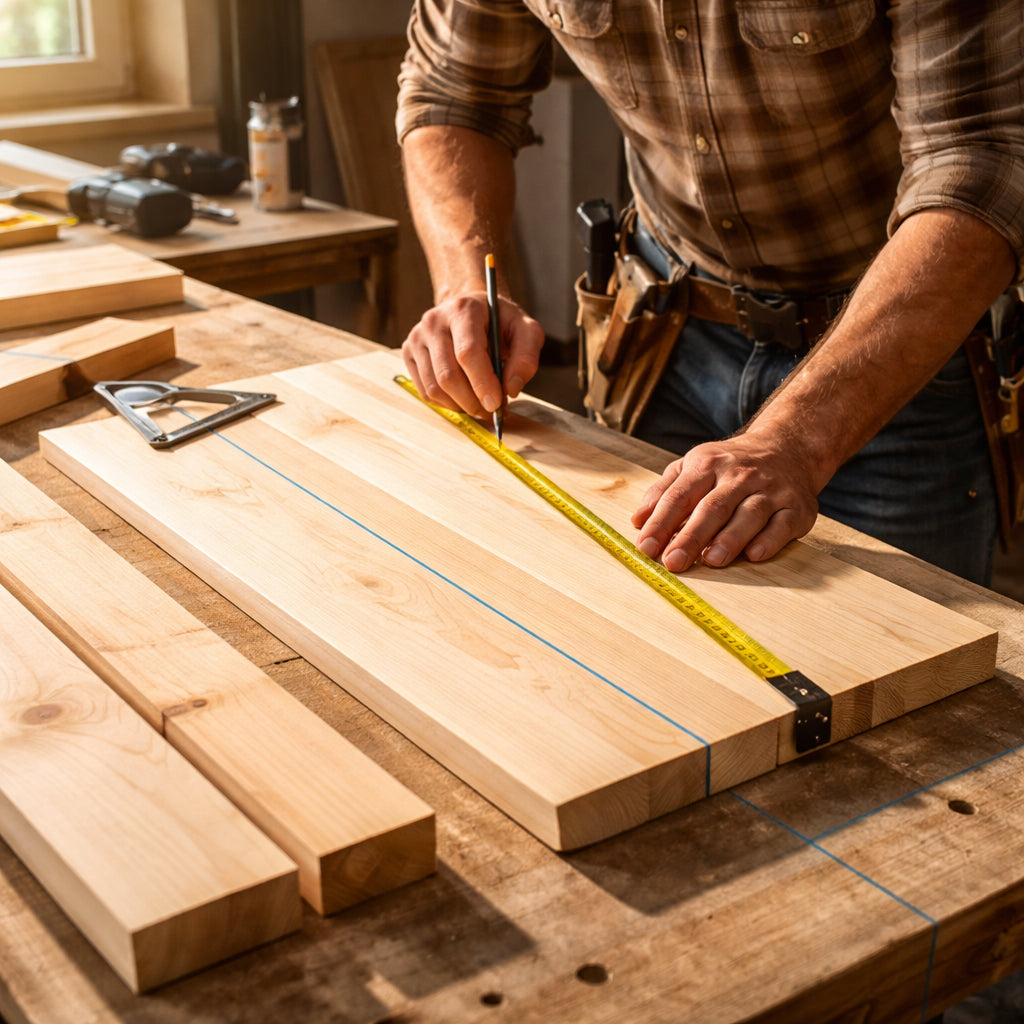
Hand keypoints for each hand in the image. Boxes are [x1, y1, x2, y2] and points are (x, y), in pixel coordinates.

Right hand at [402, 292, 544, 417]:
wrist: (470, 310)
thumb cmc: (499, 322)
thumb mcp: (525, 330)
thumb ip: (526, 357)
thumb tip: (511, 389)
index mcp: (463, 309)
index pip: (468, 353)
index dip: (482, 383)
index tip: (496, 404)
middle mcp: (434, 321)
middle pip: (448, 375)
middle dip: (472, 402)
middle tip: (492, 411)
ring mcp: (417, 337)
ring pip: (434, 388)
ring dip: (461, 406)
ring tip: (480, 404)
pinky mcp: (409, 353)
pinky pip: (425, 392)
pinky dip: (447, 404)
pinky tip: (463, 397)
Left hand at [630, 434, 820, 571]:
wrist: (787, 447)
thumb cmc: (729, 466)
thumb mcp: (693, 467)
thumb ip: (663, 492)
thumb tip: (637, 521)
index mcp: (707, 464)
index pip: (679, 496)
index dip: (661, 522)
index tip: (646, 548)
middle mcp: (739, 475)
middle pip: (712, 507)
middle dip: (691, 537)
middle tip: (673, 562)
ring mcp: (770, 489)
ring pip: (749, 514)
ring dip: (730, 538)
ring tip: (712, 560)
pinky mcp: (796, 506)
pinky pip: (782, 524)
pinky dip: (769, 540)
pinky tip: (754, 555)